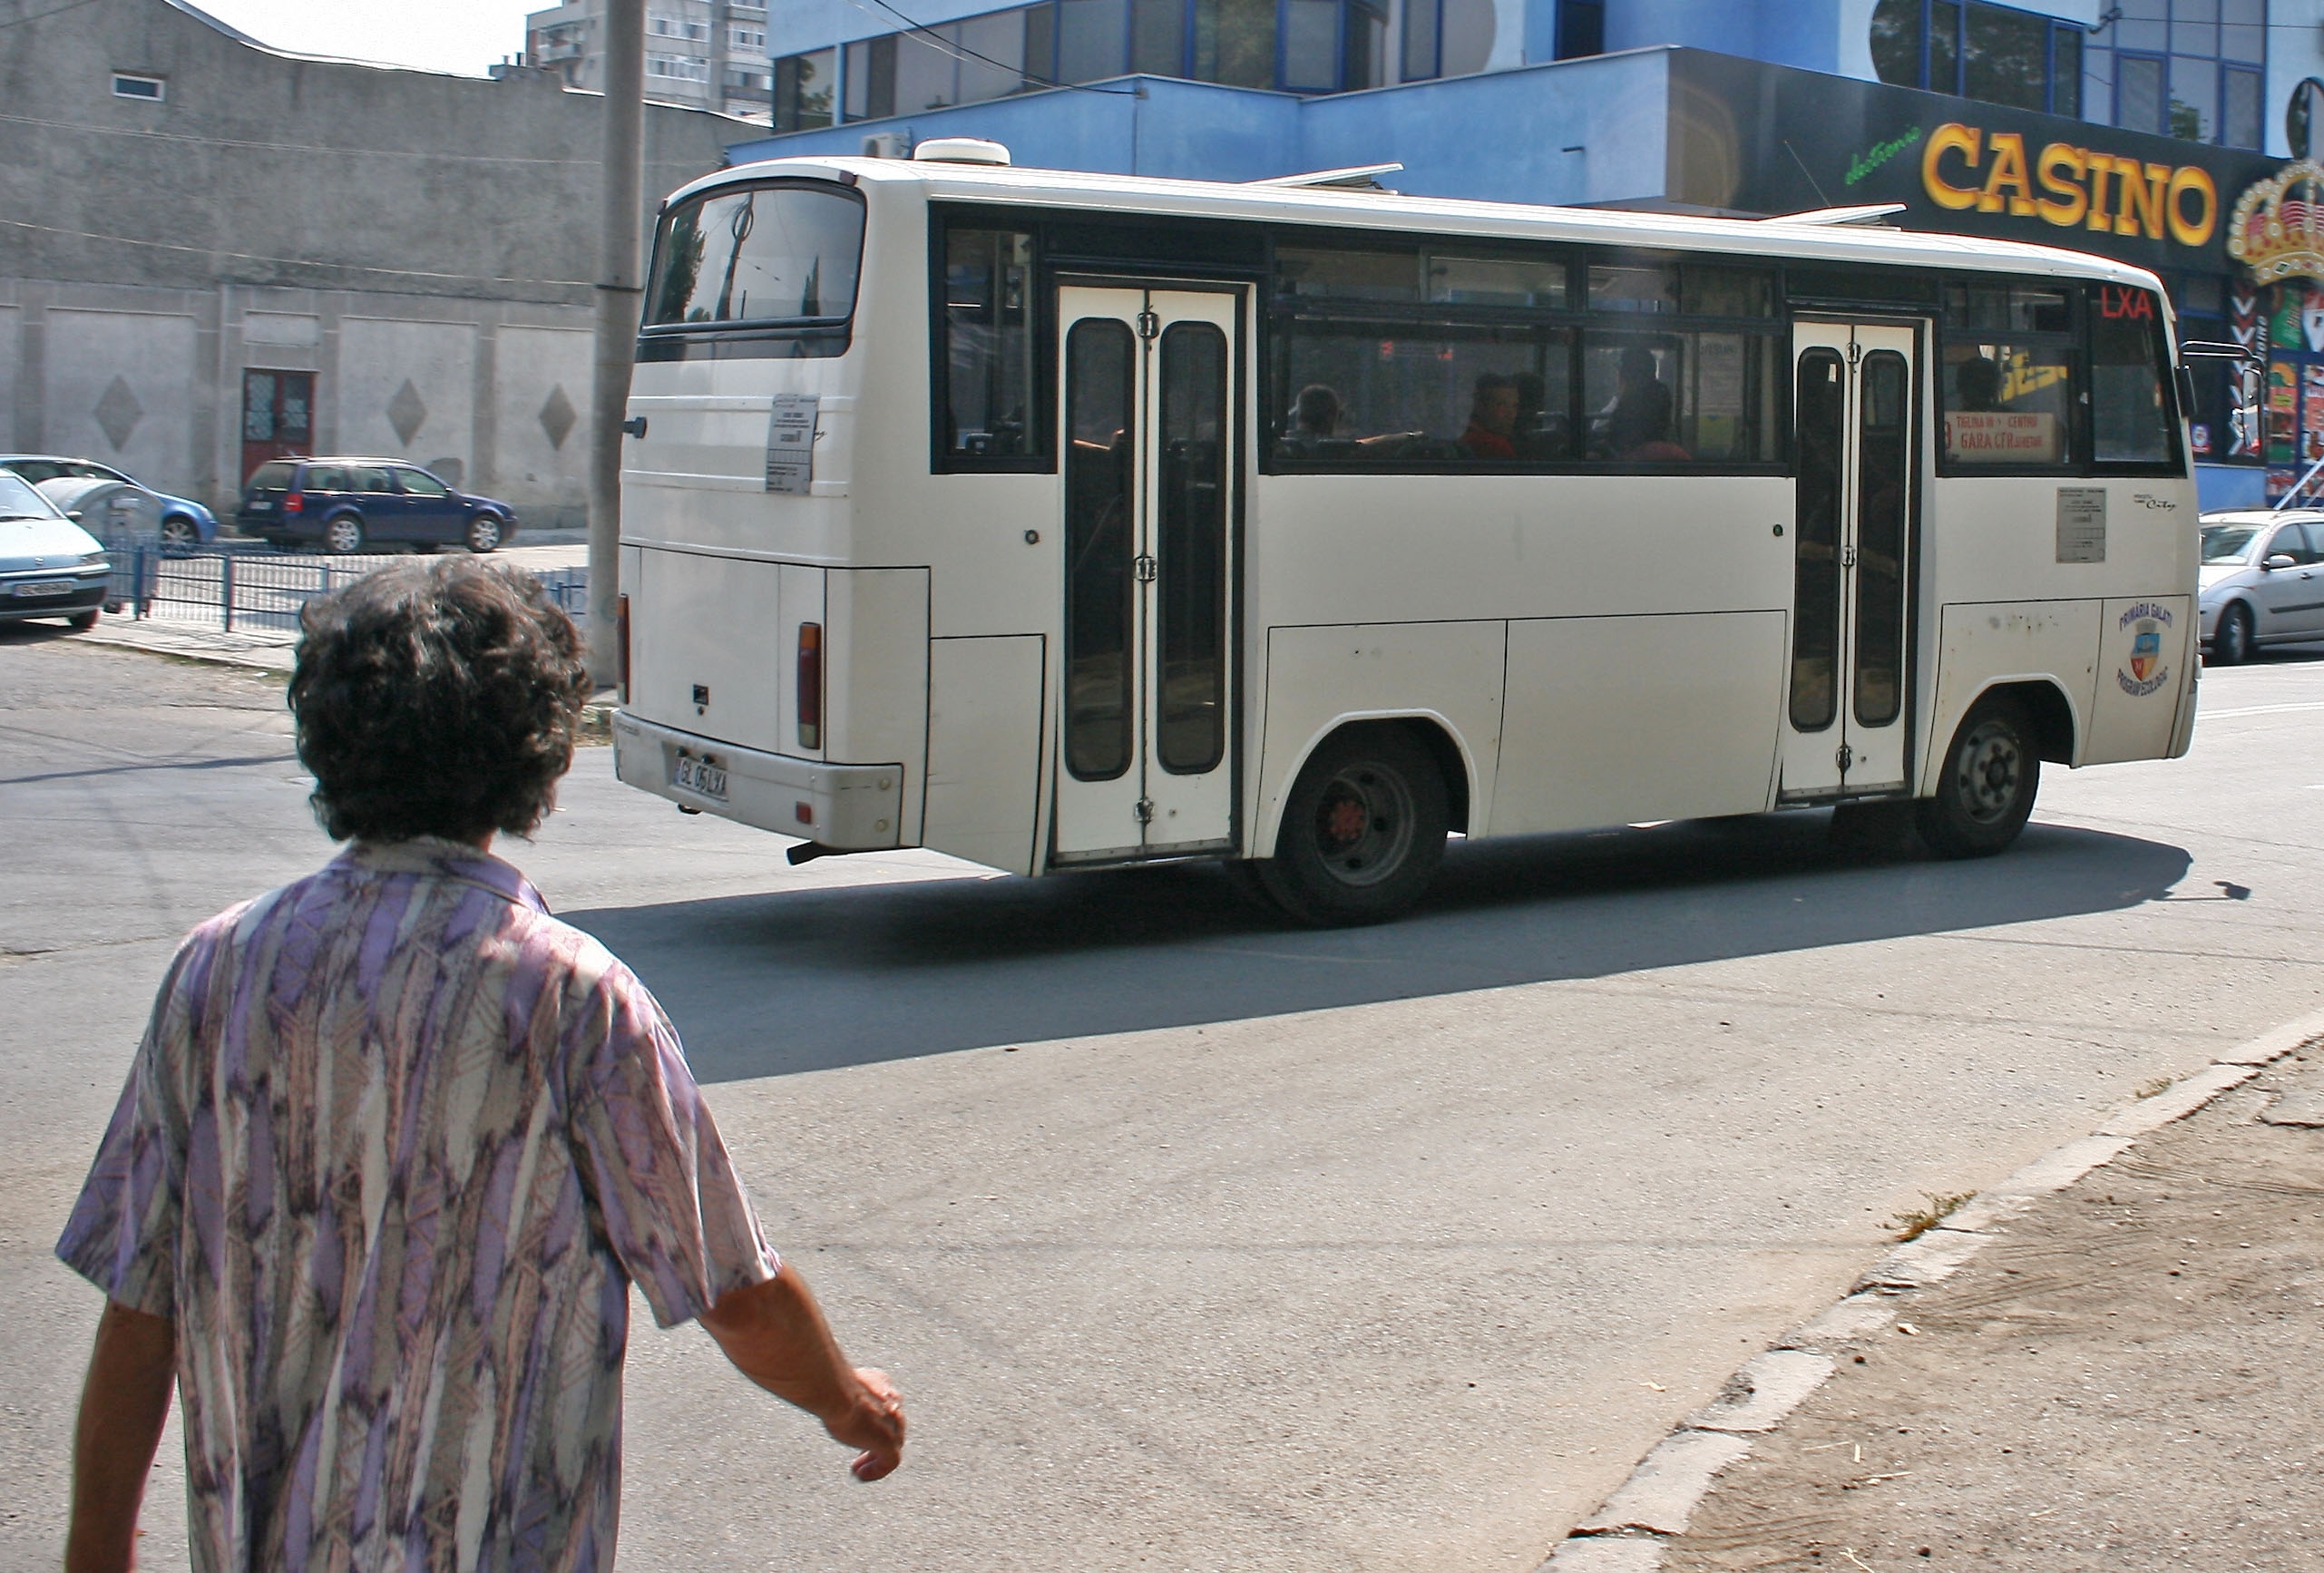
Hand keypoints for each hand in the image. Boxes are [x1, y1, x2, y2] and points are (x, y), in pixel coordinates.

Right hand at [824, 1366, 904, 1480]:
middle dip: (876, 1441)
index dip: (874, 1421)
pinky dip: (877, 1470)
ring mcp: (893, 1424)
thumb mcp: (836, 1385)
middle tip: (861, 1455)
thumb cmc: (830, 1385)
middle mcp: (892, 1402)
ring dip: (875, 1458)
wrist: (836, 1392)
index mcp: (881, 1384)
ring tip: (859, 1470)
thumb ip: (838, 1391)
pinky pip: (889, 1462)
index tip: (859, 1431)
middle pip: (891, 1426)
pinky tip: (860, 1475)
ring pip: (892, 1445)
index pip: (885, 1405)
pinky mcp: (889, 1443)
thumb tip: (820, 1392)